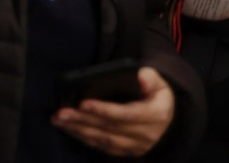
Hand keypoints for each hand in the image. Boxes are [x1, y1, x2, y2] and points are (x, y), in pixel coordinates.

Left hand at [51, 67, 175, 156]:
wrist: (170, 125)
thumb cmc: (158, 98)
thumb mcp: (161, 84)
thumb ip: (151, 78)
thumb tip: (141, 76)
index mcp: (154, 116)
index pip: (125, 115)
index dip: (103, 110)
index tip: (83, 103)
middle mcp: (145, 134)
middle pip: (109, 128)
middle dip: (82, 120)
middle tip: (61, 112)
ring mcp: (136, 146)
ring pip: (104, 139)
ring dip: (79, 130)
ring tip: (59, 120)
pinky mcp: (127, 152)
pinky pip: (104, 147)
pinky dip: (85, 139)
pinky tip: (70, 130)